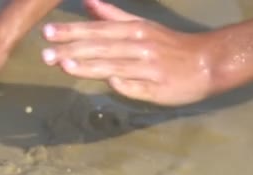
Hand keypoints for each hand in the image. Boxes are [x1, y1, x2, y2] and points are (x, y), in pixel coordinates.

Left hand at [42, 0, 216, 105]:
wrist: (207, 61)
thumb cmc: (168, 45)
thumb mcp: (141, 24)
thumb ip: (112, 15)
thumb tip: (87, 2)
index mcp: (133, 30)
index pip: (97, 30)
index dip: (71, 31)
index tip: (47, 33)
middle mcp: (139, 46)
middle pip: (101, 48)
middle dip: (72, 50)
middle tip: (45, 54)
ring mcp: (148, 68)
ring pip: (115, 66)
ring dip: (89, 66)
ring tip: (65, 66)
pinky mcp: (157, 88)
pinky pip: (138, 86)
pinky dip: (124, 84)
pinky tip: (108, 83)